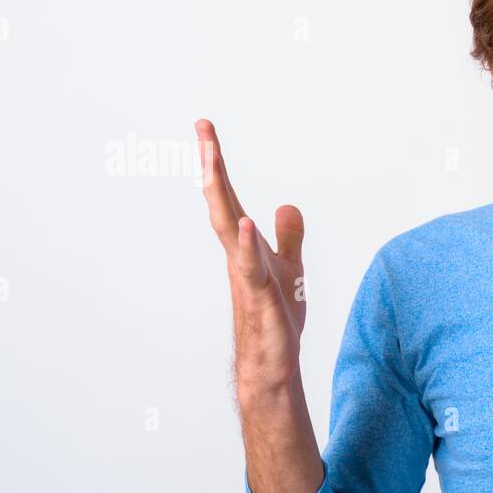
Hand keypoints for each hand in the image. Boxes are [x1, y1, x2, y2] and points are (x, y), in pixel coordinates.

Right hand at [197, 119, 306, 399]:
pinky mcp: (261, 299)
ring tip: (212, 161)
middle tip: (202, 128)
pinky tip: (247, 224)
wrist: (271, 364)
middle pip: (222, 203)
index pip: (229, 197)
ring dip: (221, 195)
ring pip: (229, 229)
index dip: (218, 164)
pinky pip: (252, 268)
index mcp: (245, 246)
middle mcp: (239, 256)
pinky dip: (248, 246)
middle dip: (213, 165)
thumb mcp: (289, 269)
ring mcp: (247, 276)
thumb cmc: (275, 320)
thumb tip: (286, 205)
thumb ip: (288, 237)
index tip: (206, 129)